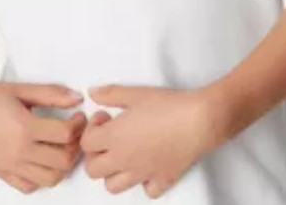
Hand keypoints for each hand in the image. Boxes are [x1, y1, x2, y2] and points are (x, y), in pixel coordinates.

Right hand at [0, 78, 87, 193]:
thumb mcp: (22, 88)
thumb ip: (51, 94)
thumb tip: (77, 98)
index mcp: (25, 127)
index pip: (65, 135)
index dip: (78, 125)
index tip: (77, 116)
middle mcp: (19, 151)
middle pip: (62, 161)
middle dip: (74, 146)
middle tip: (73, 132)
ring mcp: (10, 166)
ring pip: (50, 179)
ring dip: (61, 165)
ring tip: (59, 147)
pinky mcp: (2, 173)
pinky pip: (29, 187)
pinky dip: (40, 178)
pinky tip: (40, 159)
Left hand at [80, 84, 221, 198]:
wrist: (199, 120)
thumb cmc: (168, 104)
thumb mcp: (135, 93)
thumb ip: (110, 94)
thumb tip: (92, 93)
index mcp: (115, 137)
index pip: (86, 143)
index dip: (92, 128)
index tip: (106, 117)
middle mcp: (124, 160)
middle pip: (92, 170)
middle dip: (95, 154)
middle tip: (109, 137)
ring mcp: (142, 174)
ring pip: (113, 187)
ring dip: (113, 172)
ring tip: (125, 152)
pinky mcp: (162, 180)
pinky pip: (146, 191)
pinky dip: (143, 182)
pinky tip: (149, 164)